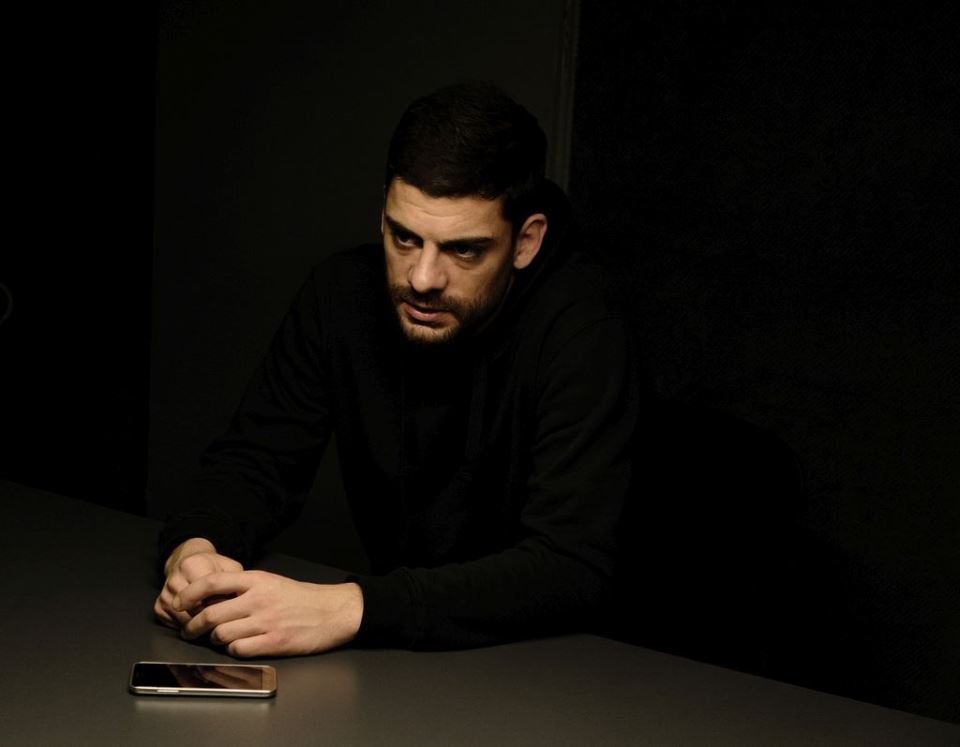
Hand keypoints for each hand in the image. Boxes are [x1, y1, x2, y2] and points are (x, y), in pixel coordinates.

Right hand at [154, 537, 243, 628]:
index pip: (207, 594)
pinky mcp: (158, 608)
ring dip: (201, 627)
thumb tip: (240, 602)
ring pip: (185, 621)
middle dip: (211, 619)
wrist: (187, 561)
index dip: (222, 605)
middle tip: (225, 622)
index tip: (233, 611)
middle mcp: (174, 580)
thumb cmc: (213, 567)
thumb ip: (236, 580)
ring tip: (215, 625)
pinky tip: (200, 623)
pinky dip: (189, 627)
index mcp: (192, 566)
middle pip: (195, 610)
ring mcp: (164, 595)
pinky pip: (176, 625)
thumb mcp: (228, 567)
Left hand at [173, 571, 363, 656]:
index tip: (178, 603)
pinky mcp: (274, 642)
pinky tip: (238, 646)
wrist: (333, 611)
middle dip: (192, 626)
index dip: (189, 594)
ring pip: (221, 634)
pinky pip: (239, 650)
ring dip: (214, 639)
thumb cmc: (300, 598)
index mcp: (257, 580)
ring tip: (217, 639)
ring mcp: (266, 621)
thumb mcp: (271, 582)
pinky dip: (233, 650)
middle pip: (210, 613)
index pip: (212, 582)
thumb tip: (212, 597)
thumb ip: (244, 588)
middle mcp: (258, 599)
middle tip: (188, 630)